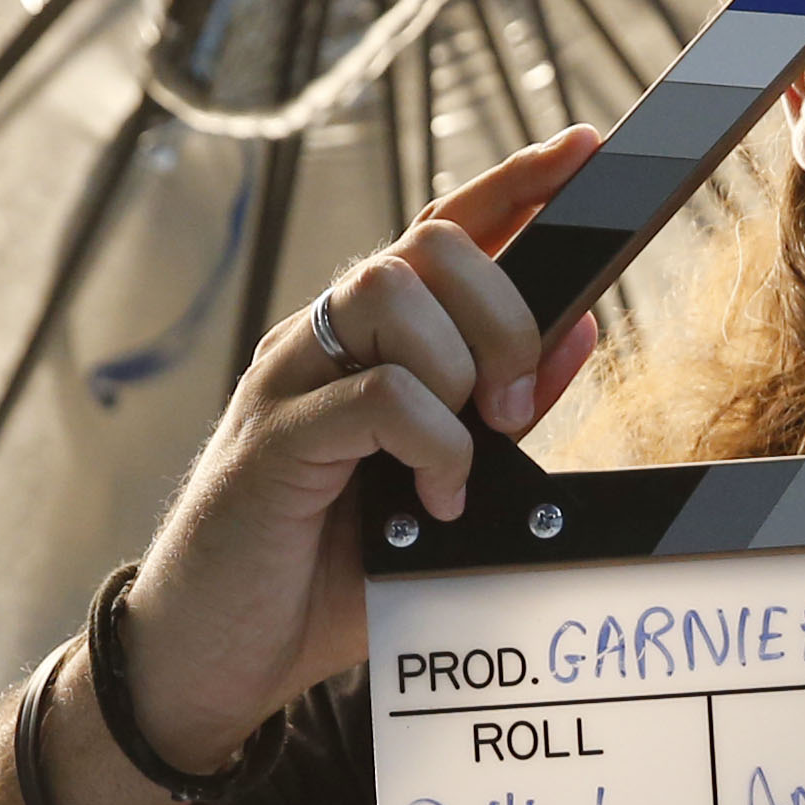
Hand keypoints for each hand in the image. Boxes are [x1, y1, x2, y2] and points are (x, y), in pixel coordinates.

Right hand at [102, 125, 611, 772]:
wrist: (220, 655)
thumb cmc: (323, 571)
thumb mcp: (441, 487)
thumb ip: (500, 412)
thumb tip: (574, 330)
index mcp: (365, 342)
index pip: (442, 228)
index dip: (515, 181)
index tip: (585, 149)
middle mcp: (322, 341)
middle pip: (427, 246)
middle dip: (501, 312)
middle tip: (512, 410)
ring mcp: (288, 381)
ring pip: (391, 294)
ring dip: (460, 369)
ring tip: (467, 453)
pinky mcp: (272, 439)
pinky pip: (377, 396)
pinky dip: (430, 444)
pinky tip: (431, 500)